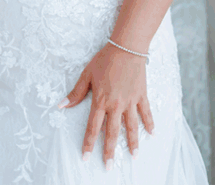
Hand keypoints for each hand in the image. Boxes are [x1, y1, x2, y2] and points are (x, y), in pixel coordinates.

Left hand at [60, 43, 154, 167]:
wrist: (126, 49)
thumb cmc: (104, 60)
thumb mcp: (86, 75)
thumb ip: (76, 93)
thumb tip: (61, 106)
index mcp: (100, 101)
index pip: (93, 127)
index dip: (89, 143)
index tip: (86, 157)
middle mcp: (116, 105)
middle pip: (112, 133)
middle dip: (110, 151)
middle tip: (109, 167)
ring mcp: (131, 102)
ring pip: (132, 127)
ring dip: (133, 143)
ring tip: (134, 156)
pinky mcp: (142, 96)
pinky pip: (146, 113)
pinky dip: (150, 124)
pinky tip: (153, 134)